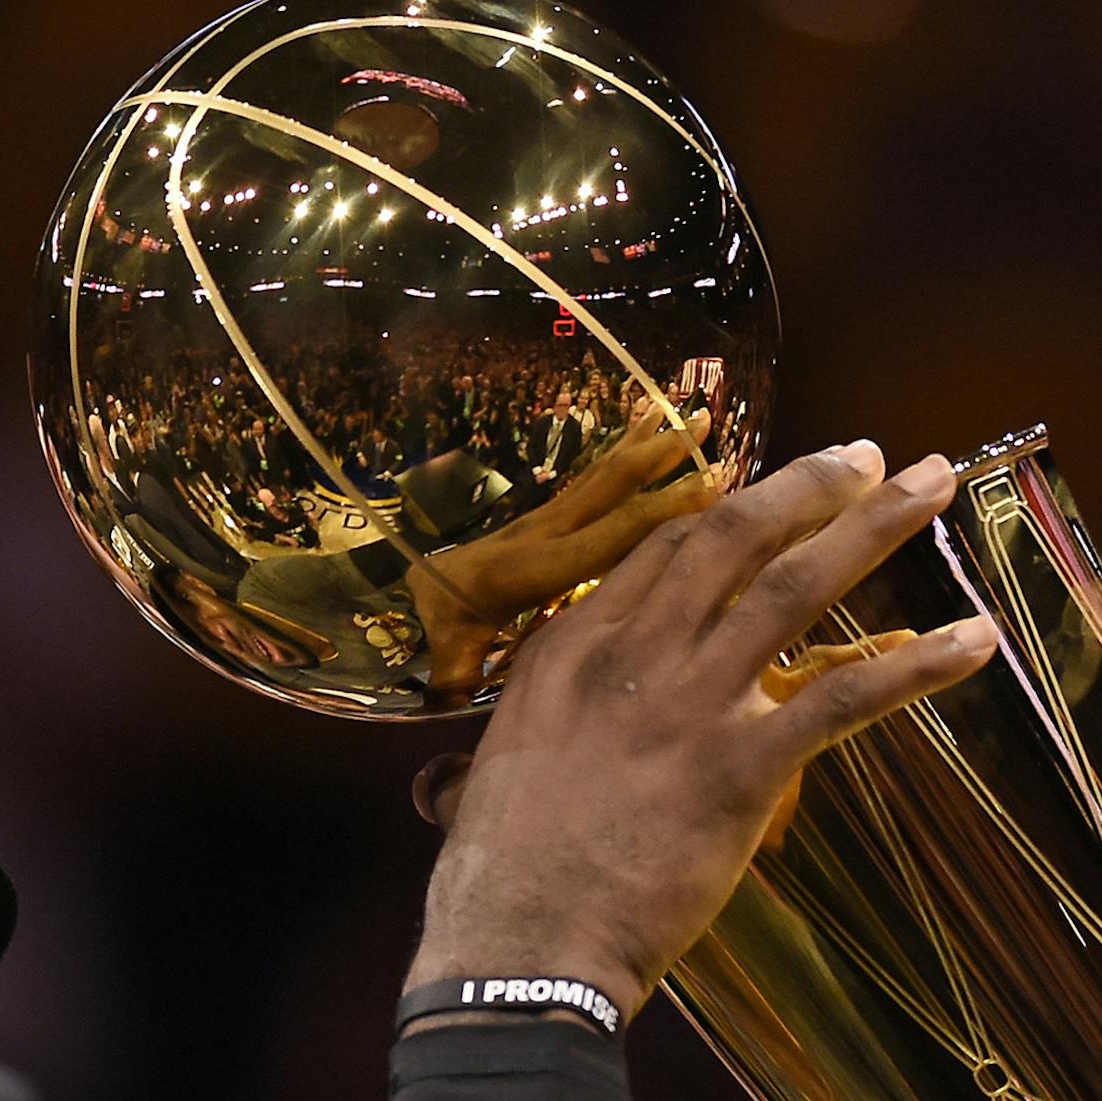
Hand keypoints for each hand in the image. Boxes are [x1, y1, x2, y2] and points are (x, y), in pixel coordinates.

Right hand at [407, 443, 995, 1016]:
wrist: (522, 948)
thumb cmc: (492, 886)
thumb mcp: (476, 796)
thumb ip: (472, 774)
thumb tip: (439, 791)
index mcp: (566, 653)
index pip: (660, 552)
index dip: (727, 510)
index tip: (773, 491)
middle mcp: (630, 655)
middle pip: (733, 538)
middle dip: (811, 485)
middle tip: (872, 456)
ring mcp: (690, 703)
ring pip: (796, 586)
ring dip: (874, 529)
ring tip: (934, 486)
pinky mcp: (745, 766)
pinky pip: (847, 695)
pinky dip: (918, 663)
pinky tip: (976, 641)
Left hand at [408, 407, 712, 697]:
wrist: (392, 592)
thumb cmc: (427, 631)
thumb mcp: (444, 656)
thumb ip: (456, 672)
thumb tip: (455, 688)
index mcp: (529, 569)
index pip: (604, 536)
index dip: (657, 515)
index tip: (709, 493)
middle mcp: (541, 533)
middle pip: (607, 488)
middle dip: (660, 458)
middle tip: (705, 426)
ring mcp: (541, 521)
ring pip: (601, 475)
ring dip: (647, 444)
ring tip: (691, 412)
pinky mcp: (540, 520)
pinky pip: (590, 482)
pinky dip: (623, 454)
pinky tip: (648, 429)